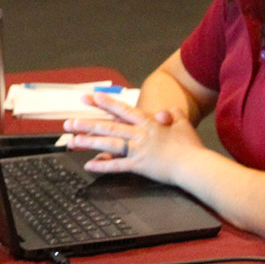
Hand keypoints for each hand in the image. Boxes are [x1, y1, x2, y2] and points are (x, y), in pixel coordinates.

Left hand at [62, 91, 206, 183]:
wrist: (195, 164)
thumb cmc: (190, 146)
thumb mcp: (182, 125)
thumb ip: (173, 115)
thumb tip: (166, 111)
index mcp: (149, 123)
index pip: (123, 110)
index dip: (106, 103)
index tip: (91, 97)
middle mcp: (140, 134)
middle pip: (110, 126)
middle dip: (88, 123)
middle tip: (69, 122)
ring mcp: (138, 150)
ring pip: (109, 143)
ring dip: (89, 141)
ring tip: (72, 140)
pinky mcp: (139, 166)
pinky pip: (117, 166)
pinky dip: (103, 166)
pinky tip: (89, 165)